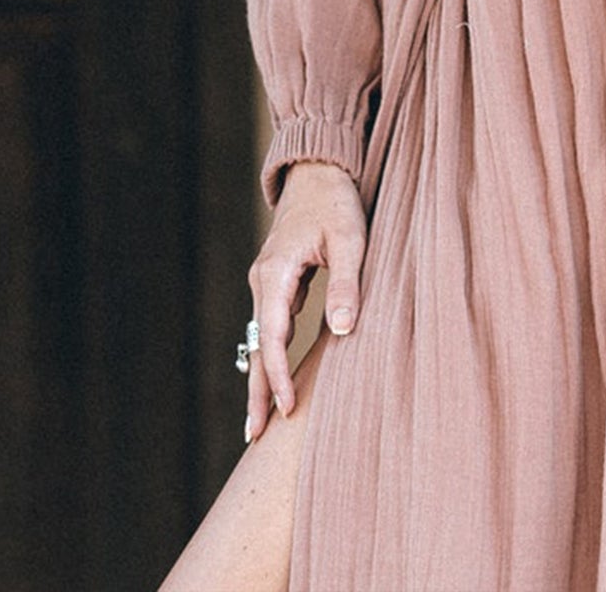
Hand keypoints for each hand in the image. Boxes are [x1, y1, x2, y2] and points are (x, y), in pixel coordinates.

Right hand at [245, 160, 366, 444]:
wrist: (317, 170)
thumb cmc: (336, 202)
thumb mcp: (350, 240)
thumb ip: (345, 284)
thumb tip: (342, 332)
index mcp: (277, 272)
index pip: (273, 336)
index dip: (278, 377)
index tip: (286, 411)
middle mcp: (264, 279)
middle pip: (257, 345)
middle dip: (257, 390)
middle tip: (255, 436)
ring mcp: (267, 280)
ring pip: (261, 337)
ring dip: (262, 375)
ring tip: (262, 419)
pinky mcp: (277, 279)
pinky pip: (270, 324)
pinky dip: (271, 354)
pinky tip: (276, 377)